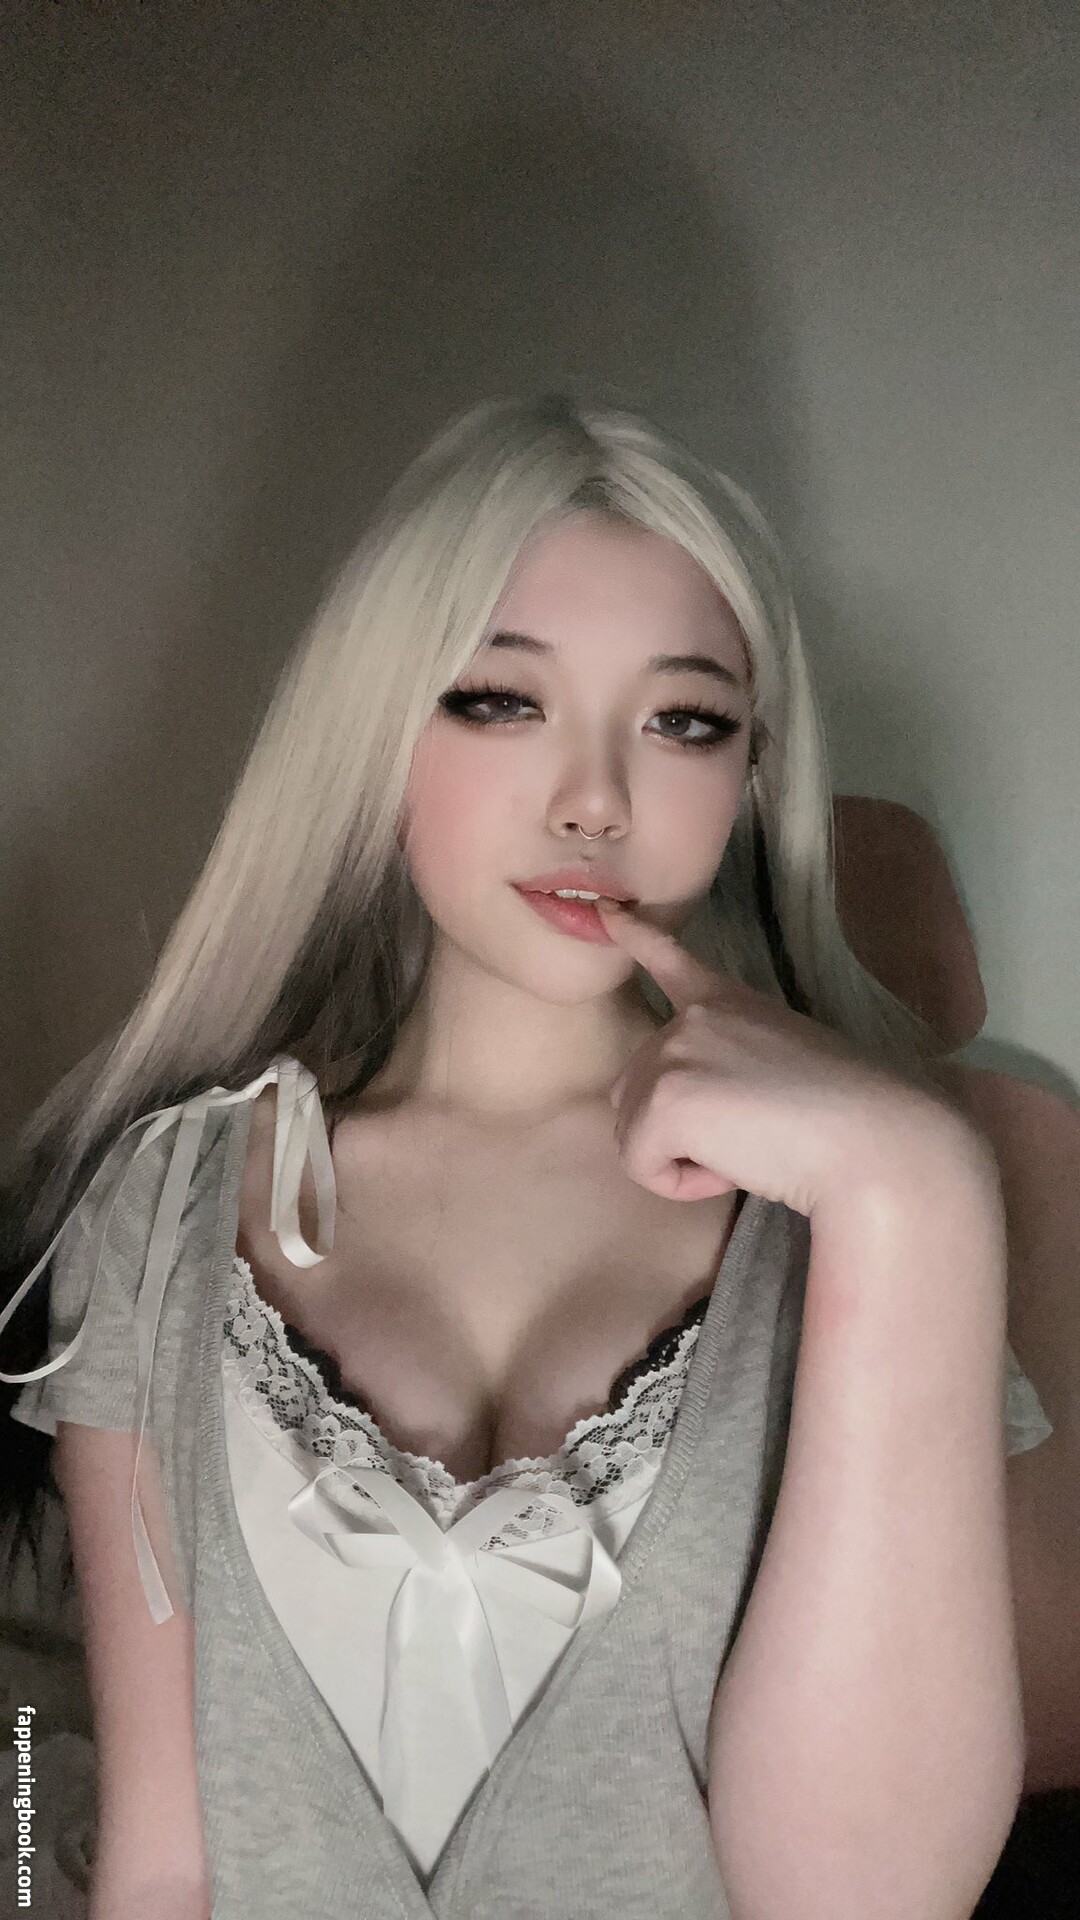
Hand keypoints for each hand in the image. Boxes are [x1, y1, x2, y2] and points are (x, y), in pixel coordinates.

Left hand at [597, 899, 967, 1217]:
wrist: (874, 1138)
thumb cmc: (848, 1117)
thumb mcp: (782, 1065)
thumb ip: (729, 1066)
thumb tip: (701, 1110)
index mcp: (727, 1003)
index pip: (670, 961)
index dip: (635, 938)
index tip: (606, 912)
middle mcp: (691, 1019)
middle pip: (633, 1090)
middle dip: (672, 1129)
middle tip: (746, 1140)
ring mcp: (673, 1055)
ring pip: (634, 1133)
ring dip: (680, 1160)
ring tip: (747, 1153)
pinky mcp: (665, 1103)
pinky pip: (644, 1166)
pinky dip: (681, 1185)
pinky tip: (733, 1172)